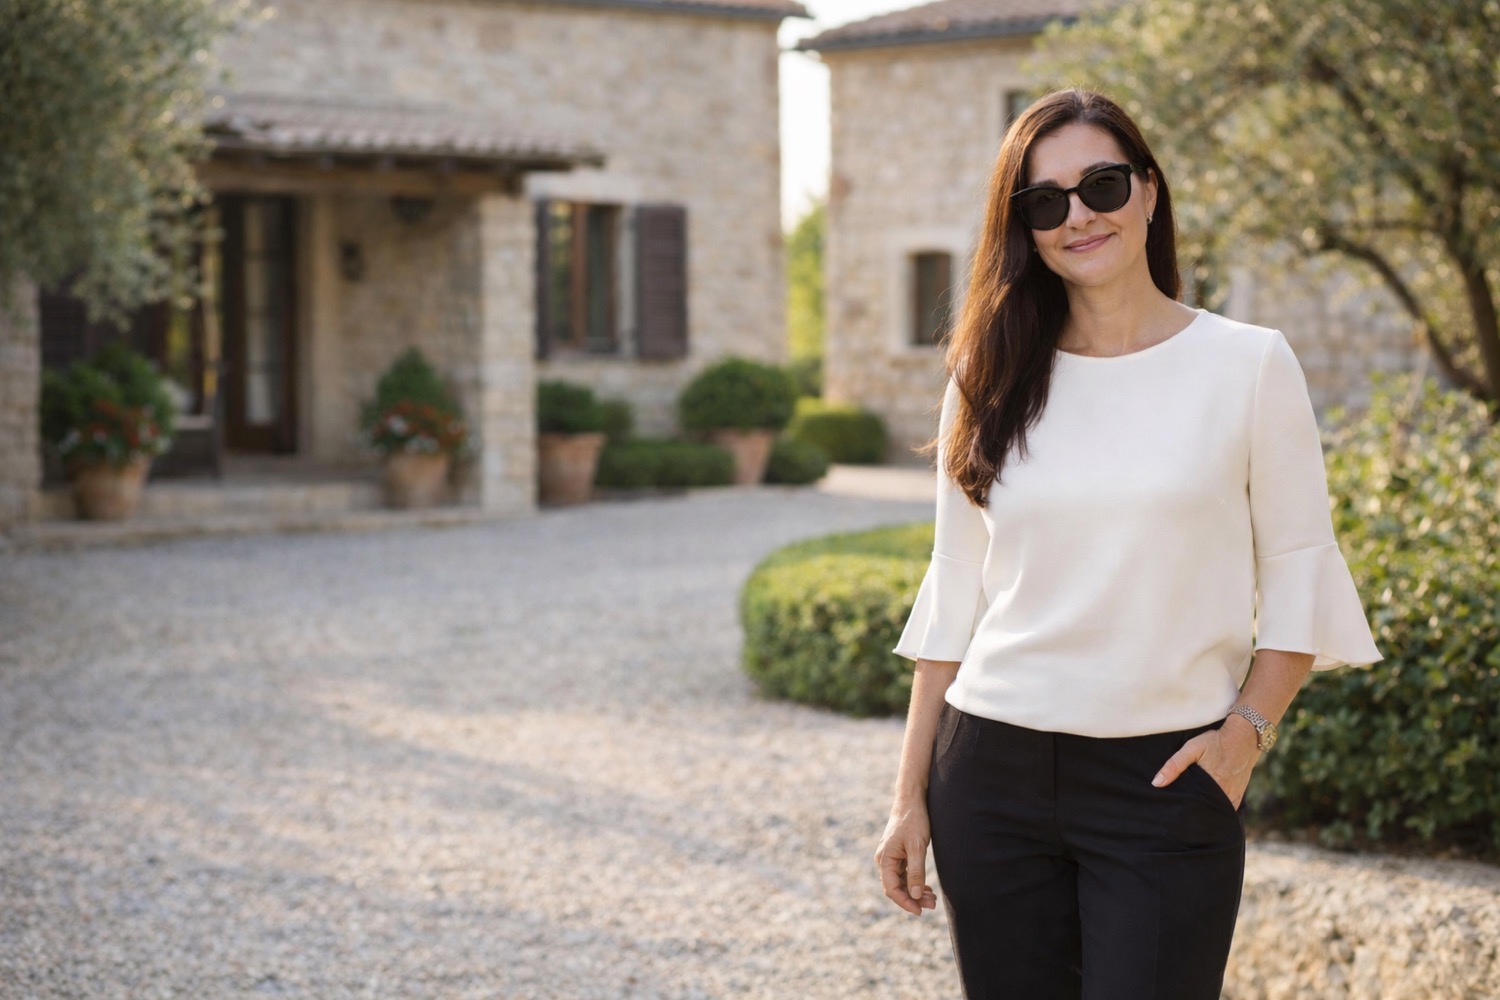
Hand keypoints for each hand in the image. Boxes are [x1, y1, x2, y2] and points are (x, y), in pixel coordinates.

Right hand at [874, 800, 938, 915]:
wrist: (912, 800)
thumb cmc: (914, 821)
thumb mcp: (917, 847)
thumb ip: (916, 871)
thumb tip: (914, 895)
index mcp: (885, 859)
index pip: (892, 889)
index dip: (905, 902)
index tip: (920, 911)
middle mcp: (884, 860)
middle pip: (896, 888)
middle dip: (912, 899)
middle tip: (932, 905)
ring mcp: (891, 858)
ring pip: (901, 882)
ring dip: (915, 892)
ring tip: (932, 899)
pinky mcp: (898, 855)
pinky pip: (904, 874)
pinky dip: (914, 882)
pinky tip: (926, 888)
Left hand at [1150, 718, 1261, 809]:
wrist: (1244, 737)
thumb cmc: (1216, 741)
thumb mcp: (1192, 748)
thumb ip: (1174, 765)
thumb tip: (1157, 783)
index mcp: (1210, 785)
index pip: (1193, 806)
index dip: (1183, 809)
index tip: (1174, 811)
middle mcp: (1223, 794)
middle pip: (1204, 810)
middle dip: (1194, 813)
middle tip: (1181, 815)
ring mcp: (1233, 795)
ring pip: (1216, 810)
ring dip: (1206, 812)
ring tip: (1194, 814)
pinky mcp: (1239, 794)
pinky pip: (1228, 808)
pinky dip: (1219, 809)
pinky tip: (1209, 809)